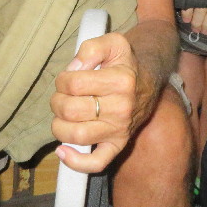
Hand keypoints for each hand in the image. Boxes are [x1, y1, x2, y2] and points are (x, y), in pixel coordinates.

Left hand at [50, 32, 136, 172]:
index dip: (62, 79)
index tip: (68, 78)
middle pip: (70, 110)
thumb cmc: (125, 63)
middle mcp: (121, 108)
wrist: (148, 81)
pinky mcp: (118, 145)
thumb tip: (74, 69)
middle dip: (58, 100)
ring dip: (59, 124)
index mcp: (120, 81)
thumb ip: (91, 48)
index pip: (72, 84)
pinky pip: (96, 163)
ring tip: (64, 114)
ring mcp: (119, 129)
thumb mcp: (113, 43)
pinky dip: (75, 162)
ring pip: (75, 135)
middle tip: (64, 95)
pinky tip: (63, 150)